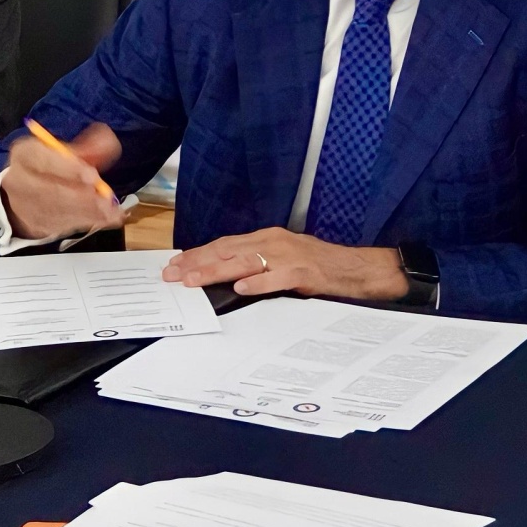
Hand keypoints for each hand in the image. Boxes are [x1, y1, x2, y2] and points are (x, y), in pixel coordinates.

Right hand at [0, 122, 124, 239]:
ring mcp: (25, 206)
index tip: (93, 176)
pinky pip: (61, 225)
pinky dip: (85, 222)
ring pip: (58, 211)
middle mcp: (19, 180)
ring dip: (88, 212)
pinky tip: (104, 219)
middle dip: (82, 196)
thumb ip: (89, 147)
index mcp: (25, 154)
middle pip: (50, 190)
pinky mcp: (35, 225)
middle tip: (105, 200)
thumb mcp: (65, 151)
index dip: (69, 169)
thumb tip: (108, 143)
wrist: (25, 195)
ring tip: (111, 212)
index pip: (43, 160)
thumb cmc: (50, 168)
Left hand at [163, 227, 408, 301]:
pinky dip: (258, 282)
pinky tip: (241, 288)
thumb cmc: (319, 266)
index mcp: (267, 238)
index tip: (175, 263)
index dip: (199, 254)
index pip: (225, 244)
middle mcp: (274, 242)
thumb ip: (258, 263)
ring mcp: (288, 256)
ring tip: (193, 280)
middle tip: (171, 274)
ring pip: (245, 262)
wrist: (355, 268)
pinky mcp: (303, 272)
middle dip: (197, 262)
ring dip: (216, 271)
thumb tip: (226, 275)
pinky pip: (277, 277)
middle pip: (228, 250)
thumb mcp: (284, 259)